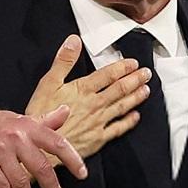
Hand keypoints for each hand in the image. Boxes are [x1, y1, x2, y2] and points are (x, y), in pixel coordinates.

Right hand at [0, 106, 77, 187]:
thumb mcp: (16, 119)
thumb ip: (42, 121)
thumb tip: (66, 111)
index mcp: (27, 125)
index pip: (57, 143)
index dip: (72, 159)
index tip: (82, 175)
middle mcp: (15, 136)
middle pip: (42, 167)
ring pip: (21, 182)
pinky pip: (1, 187)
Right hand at [26, 35, 150, 158]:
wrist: (42, 146)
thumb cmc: (42, 115)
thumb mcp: (47, 83)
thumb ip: (63, 61)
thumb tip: (73, 41)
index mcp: (83, 90)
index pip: (108, 75)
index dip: (123, 67)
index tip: (133, 63)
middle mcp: (95, 104)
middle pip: (120, 89)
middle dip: (135, 79)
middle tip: (146, 73)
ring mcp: (98, 122)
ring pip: (122, 106)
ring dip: (136, 97)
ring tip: (146, 89)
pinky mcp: (98, 138)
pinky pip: (118, 128)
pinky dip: (129, 121)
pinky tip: (136, 116)